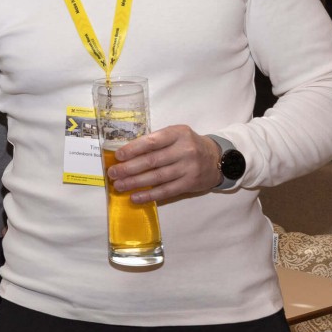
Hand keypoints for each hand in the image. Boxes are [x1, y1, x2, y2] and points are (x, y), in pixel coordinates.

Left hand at [105, 124, 221, 203]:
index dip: (132, 149)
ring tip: (119, 186)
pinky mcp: (190, 183)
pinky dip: (149, 195)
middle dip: (129, 168)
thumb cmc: (188, 145)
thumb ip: (156, 141)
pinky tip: (135, 197)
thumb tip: (127, 153)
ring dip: (135, 183)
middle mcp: (184, 150)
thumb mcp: (176, 135)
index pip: (151, 142)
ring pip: (157, 177)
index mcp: (178, 133)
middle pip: (152, 161)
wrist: (218, 159)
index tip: (117, 156)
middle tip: (113, 173)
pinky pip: (166, 191)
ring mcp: (188, 168)